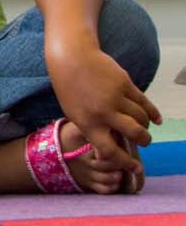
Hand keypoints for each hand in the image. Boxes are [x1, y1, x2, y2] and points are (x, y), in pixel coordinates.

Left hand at [47, 40, 161, 172]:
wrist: (71, 57)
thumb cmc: (70, 88)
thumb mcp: (73, 113)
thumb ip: (91, 130)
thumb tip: (109, 151)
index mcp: (87, 122)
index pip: (110, 150)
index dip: (125, 163)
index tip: (136, 169)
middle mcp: (103, 112)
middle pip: (135, 133)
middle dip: (144, 141)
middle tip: (145, 142)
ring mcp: (116, 97)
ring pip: (142, 118)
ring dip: (146, 126)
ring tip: (144, 128)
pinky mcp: (126, 84)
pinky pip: (145, 103)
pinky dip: (153, 113)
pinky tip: (156, 120)